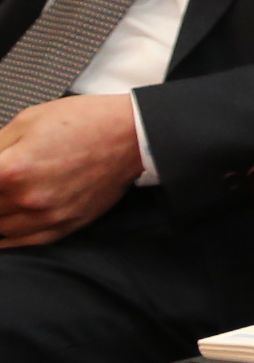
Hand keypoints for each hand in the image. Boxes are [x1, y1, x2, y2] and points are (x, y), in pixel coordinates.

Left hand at [0, 94, 140, 244]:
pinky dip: (5, 238)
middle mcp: (25, 198)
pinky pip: (22, 242)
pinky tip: (1, 230)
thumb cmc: (84, 122)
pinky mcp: (64, 225)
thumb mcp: (27, 120)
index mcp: (10, 169)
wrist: (132, 136)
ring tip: (1, 201)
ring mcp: (45, 216)